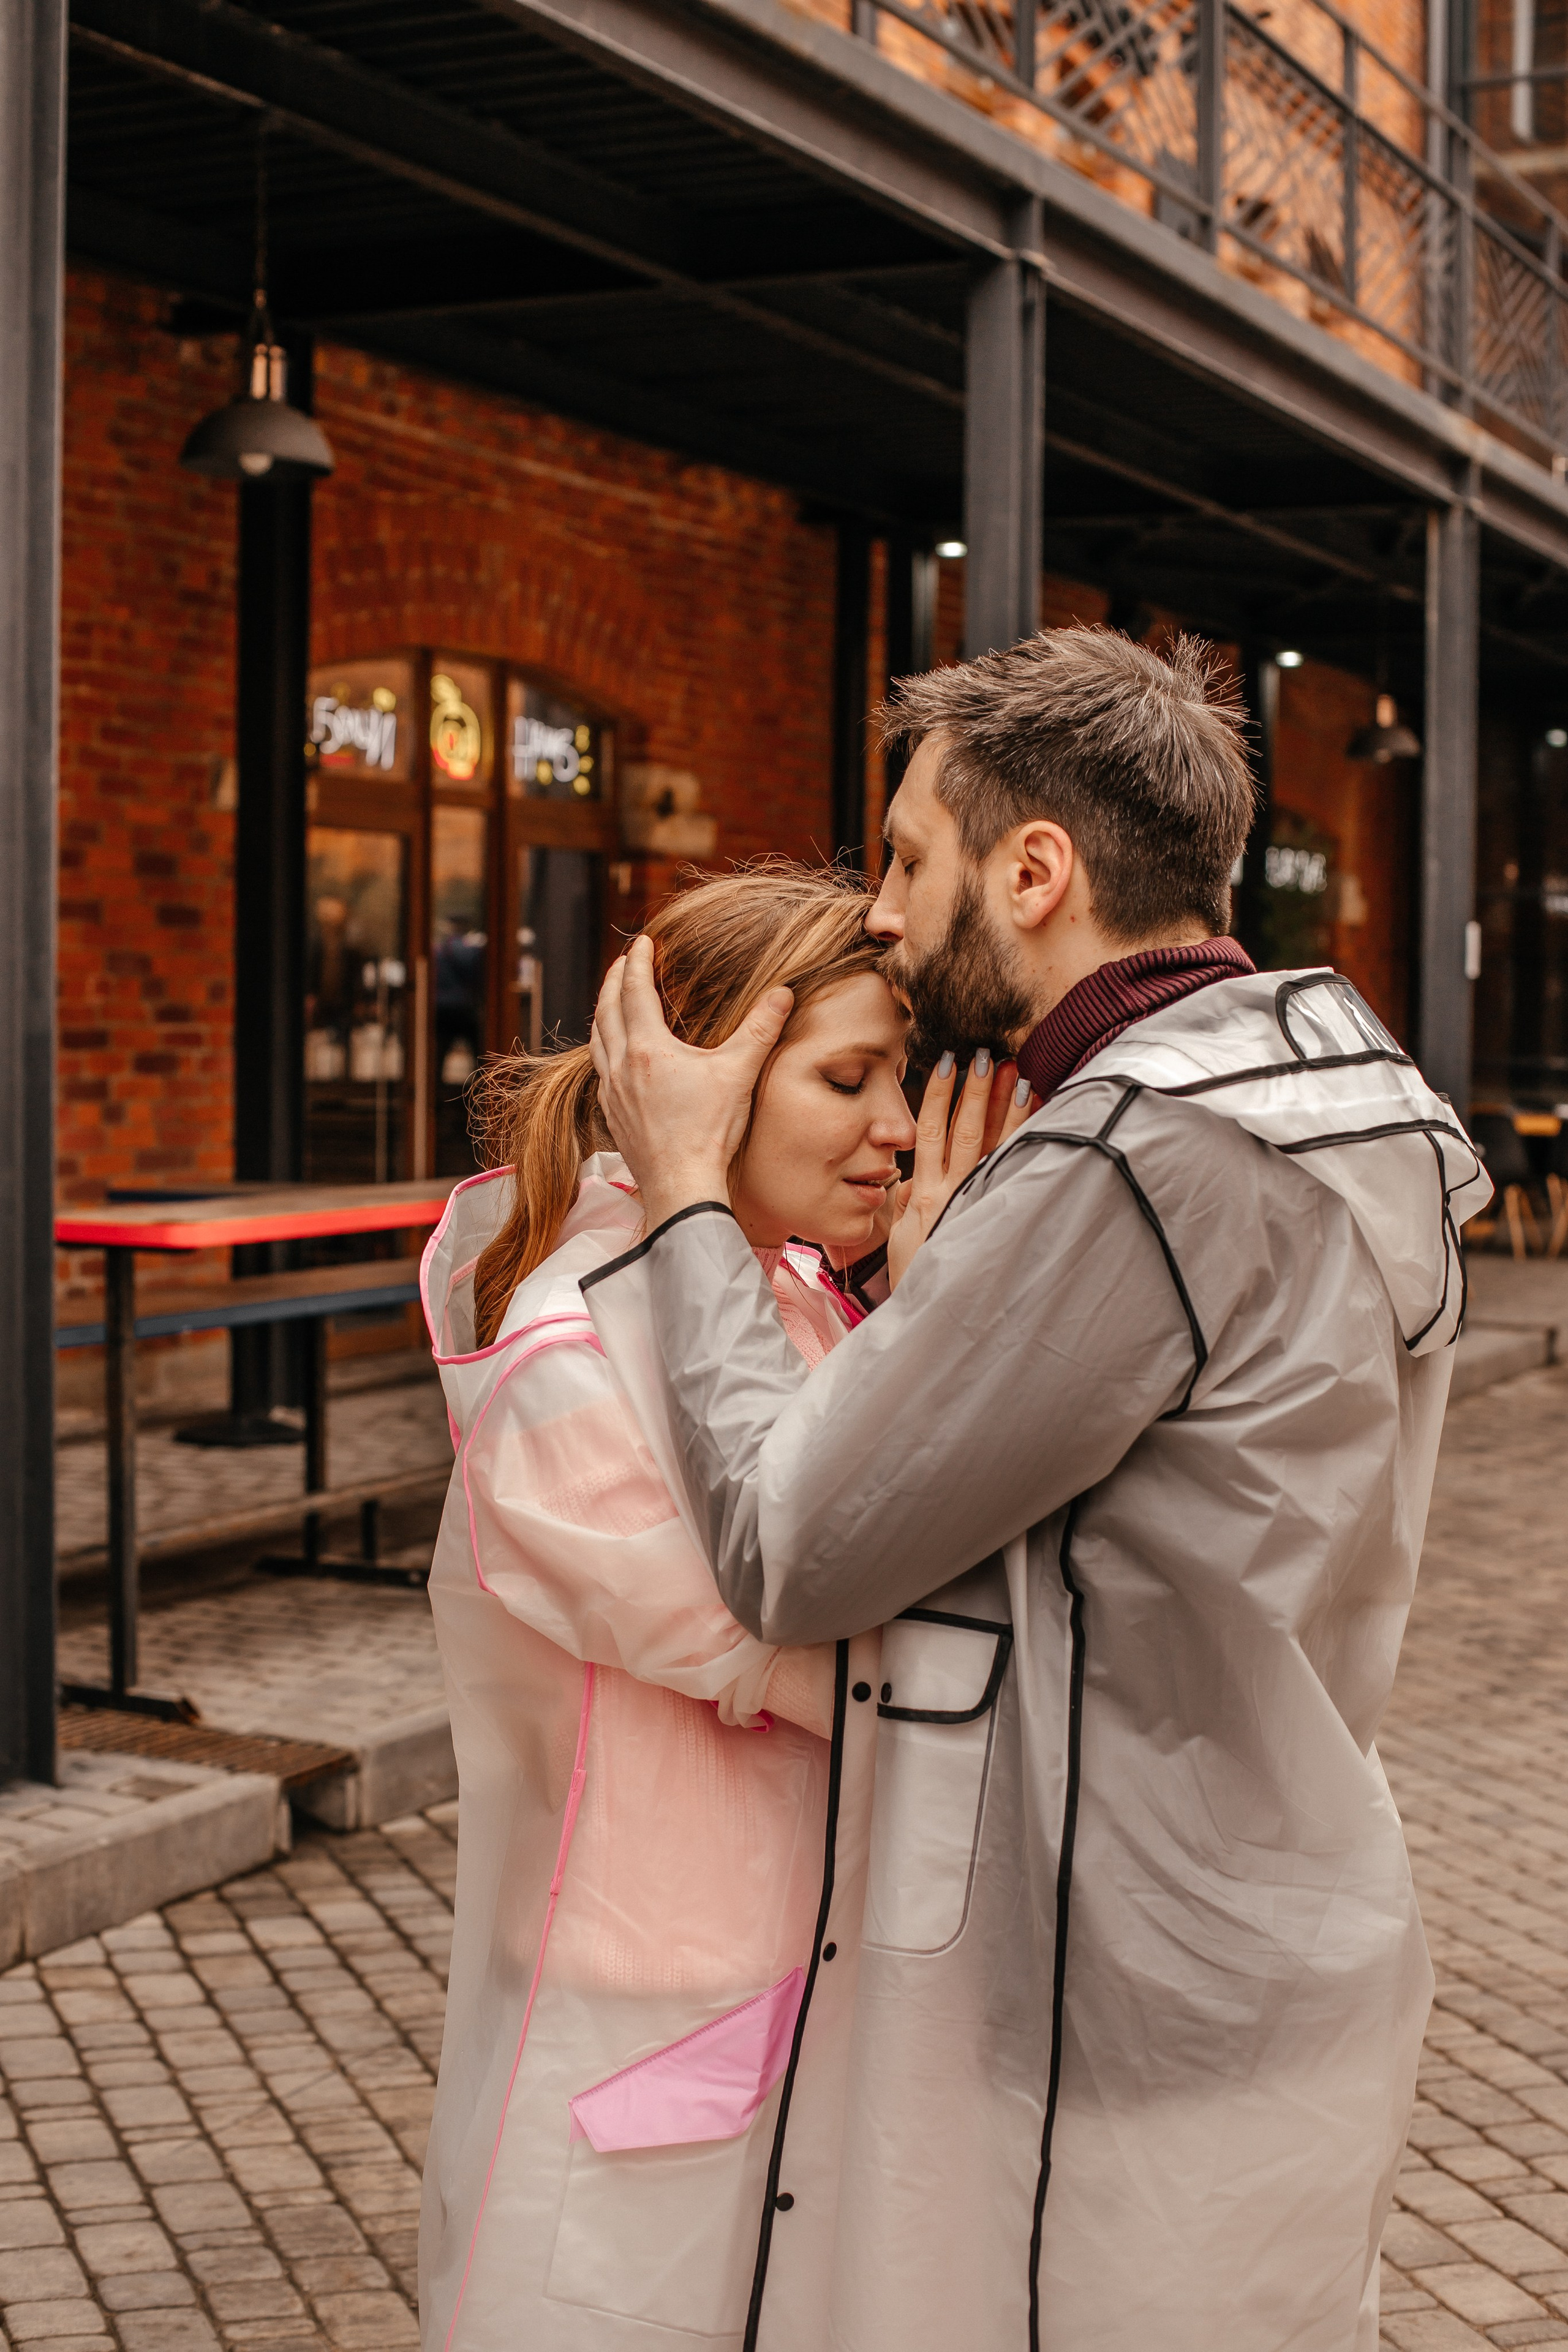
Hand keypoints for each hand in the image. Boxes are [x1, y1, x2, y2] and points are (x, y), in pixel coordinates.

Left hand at [590, 938, 793, 1229]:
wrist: (681, 1186)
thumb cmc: (709, 1132)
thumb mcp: (739, 1074)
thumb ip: (760, 1029)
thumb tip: (783, 993)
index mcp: (648, 1049)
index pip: (635, 991)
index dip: (637, 962)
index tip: (642, 942)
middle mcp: (621, 1066)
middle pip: (606, 1010)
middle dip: (613, 981)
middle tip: (622, 963)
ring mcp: (612, 1092)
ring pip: (597, 1040)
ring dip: (604, 1013)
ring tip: (613, 1002)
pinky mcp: (612, 1115)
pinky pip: (599, 1069)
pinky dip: (604, 1048)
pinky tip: (615, 1056)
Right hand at [885, 1053, 1036, 1289]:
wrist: (935, 1320)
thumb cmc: (918, 1280)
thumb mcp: (903, 1238)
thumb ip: (907, 1203)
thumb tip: (910, 1179)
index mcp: (924, 1194)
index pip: (929, 1132)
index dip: (936, 1095)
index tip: (945, 1062)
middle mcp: (950, 1194)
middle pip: (962, 1131)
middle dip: (974, 1091)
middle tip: (986, 1053)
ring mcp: (974, 1206)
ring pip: (990, 1146)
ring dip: (1002, 1107)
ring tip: (1014, 1071)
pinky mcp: (993, 1220)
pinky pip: (1011, 1172)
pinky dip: (1024, 1142)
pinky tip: (1038, 1116)